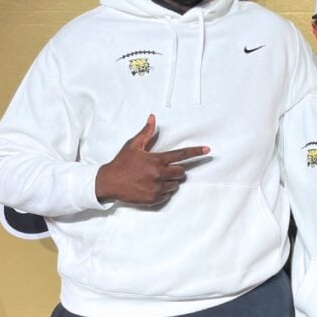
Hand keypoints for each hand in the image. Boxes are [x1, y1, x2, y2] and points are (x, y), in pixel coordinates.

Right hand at [95, 115, 209, 204]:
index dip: (196, 152)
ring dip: (169, 181)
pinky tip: (151, 186)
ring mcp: (157, 188)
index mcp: (156, 160)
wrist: (108, 183)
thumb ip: (145, 132)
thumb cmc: (121, 163)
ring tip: (154, 178)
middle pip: (181, 172)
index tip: (207, 150)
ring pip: (175, 184)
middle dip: (177, 170)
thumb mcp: (132, 146)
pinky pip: (167, 195)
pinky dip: (162, 191)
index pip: (181, 155)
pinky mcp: (154, 199)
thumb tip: (152, 118)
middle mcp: (159, 174)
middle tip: (164, 169)